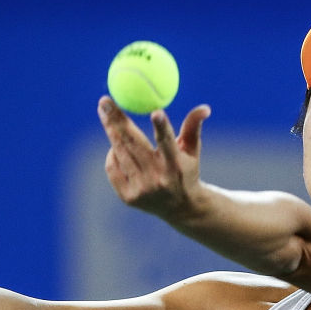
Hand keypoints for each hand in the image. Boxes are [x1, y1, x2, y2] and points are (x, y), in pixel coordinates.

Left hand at [98, 96, 210, 220]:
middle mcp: (158, 179)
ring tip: (105, 113)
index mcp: (175, 165)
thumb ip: (193, 126)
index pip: (168, 143)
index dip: (162, 128)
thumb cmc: (186, 170)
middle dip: (117, 120)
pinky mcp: (128, 197)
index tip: (155, 112)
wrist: (180, 208)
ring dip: (111, 131)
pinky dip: (112, 154)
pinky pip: (112, 168)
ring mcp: (141, 190)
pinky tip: (116, 145)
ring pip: (119, 153)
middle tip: (105, 101)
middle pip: (133, 144)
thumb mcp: (192, 150)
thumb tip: (204, 108)